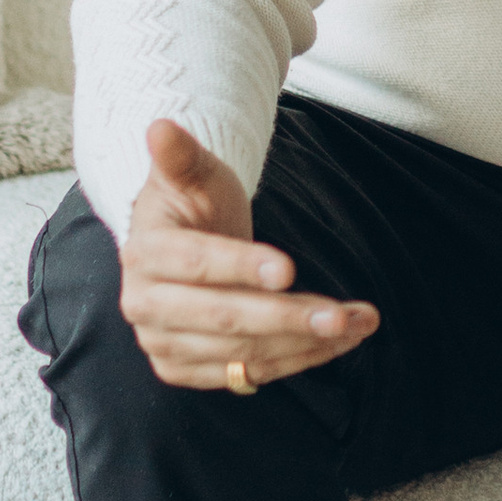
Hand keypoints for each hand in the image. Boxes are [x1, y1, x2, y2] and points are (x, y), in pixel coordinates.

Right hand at [119, 118, 378, 391]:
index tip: (288, 268)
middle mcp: (144, 307)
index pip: (196, 264)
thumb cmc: (194, 204)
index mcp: (143, 253)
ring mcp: (163, 344)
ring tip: (358, 322)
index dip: (241, 266)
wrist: (182, 246)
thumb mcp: (193, 174)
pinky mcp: (186, 370)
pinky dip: (297, 360)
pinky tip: (338, 342)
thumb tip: (160, 127)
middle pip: (222, 319)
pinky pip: (247, 374)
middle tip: (342, 314)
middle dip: (286, 318)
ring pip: (242, 352)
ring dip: (305, 342)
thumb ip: (180, 155)